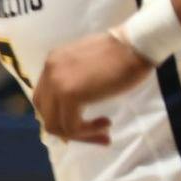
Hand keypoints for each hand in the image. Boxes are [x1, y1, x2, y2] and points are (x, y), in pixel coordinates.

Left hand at [33, 32, 148, 143]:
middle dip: (68, 129)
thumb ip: (75, 82)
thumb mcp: (88, 67)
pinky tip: (106, 124)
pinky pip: (71, 127)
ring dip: (80, 135)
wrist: (136, 45)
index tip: (85, 123)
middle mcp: (49, 72)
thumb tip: (72, 109)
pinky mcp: (69, 94)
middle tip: (94, 133)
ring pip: (55, 125)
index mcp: (53, 64)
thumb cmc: (123, 55)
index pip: (44, 99)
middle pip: (45, 114)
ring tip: (104, 132)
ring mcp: (56, 83)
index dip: (61, 115)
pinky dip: (88, 132)